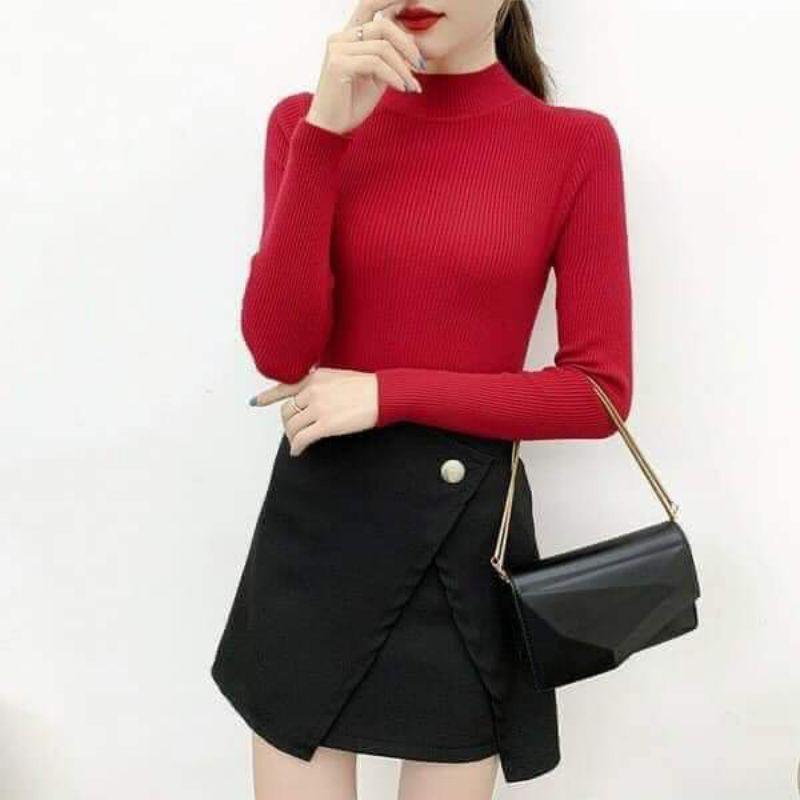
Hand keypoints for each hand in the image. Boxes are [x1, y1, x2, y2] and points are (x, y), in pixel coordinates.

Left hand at [249, 367, 379, 455]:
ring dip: (292, 437)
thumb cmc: (367, 387)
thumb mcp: (338, 376)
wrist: (383, 394)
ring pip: (292, 426)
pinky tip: (298, 451)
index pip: (285, 386)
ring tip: (298, 442)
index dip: (268, 396)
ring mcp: (318, 408)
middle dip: (287, 424)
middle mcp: (312, 391)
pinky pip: (303, 438)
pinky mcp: (326, 424)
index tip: (256, 402)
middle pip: (287, 411)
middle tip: (293, 432)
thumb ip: (321, 384)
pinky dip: (297, 447)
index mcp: (314, 378)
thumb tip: (311, 397)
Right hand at [305, 0, 425, 135]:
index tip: (418, 55)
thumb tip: (411, 39)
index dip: (401, 29)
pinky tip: (401, 89)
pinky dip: (393, 76)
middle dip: (407, 46)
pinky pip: (375, 63)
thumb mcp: (378, 77)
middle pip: (383, 26)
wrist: (332, 127)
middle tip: (420, 66)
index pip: (379, 18)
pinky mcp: (338, 64)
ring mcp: (337, 49)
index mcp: (349, 37)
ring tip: (412, 86)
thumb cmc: (352, 104)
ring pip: (382, 47)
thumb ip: (391, 58)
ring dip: (402, 68)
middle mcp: (340, 37)